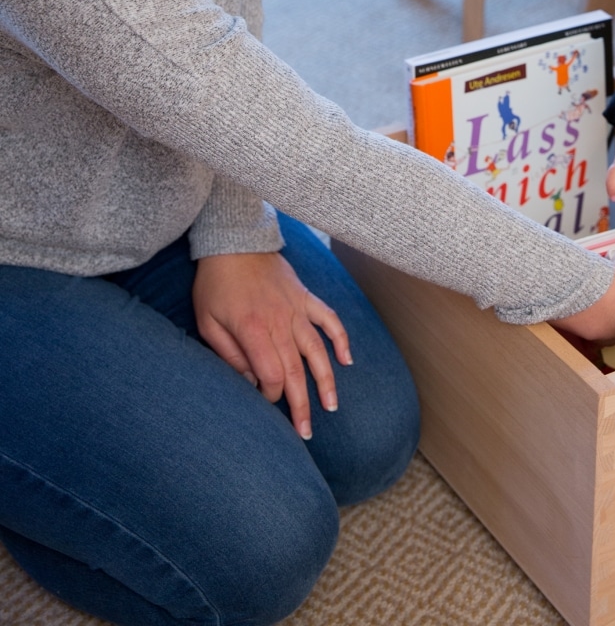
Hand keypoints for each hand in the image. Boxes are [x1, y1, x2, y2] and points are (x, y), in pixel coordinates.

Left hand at [193, 251, 350, 438]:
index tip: (265, 402)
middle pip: (296, 371)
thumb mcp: (208, 322)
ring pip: (317, 350)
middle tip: (306, 433)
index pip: (271, 375)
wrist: (234, 241)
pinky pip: (329, 318)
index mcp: (254, 331)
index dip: (271, 395)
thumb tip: (248, 381)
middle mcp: (280, 322)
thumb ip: (228, 354)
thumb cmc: (216, 284)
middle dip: (302, 404)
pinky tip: (347, 360)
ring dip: (326, 380)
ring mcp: (296, 308)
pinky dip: (340, 338)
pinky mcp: (305, 296)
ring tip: (332, 406)